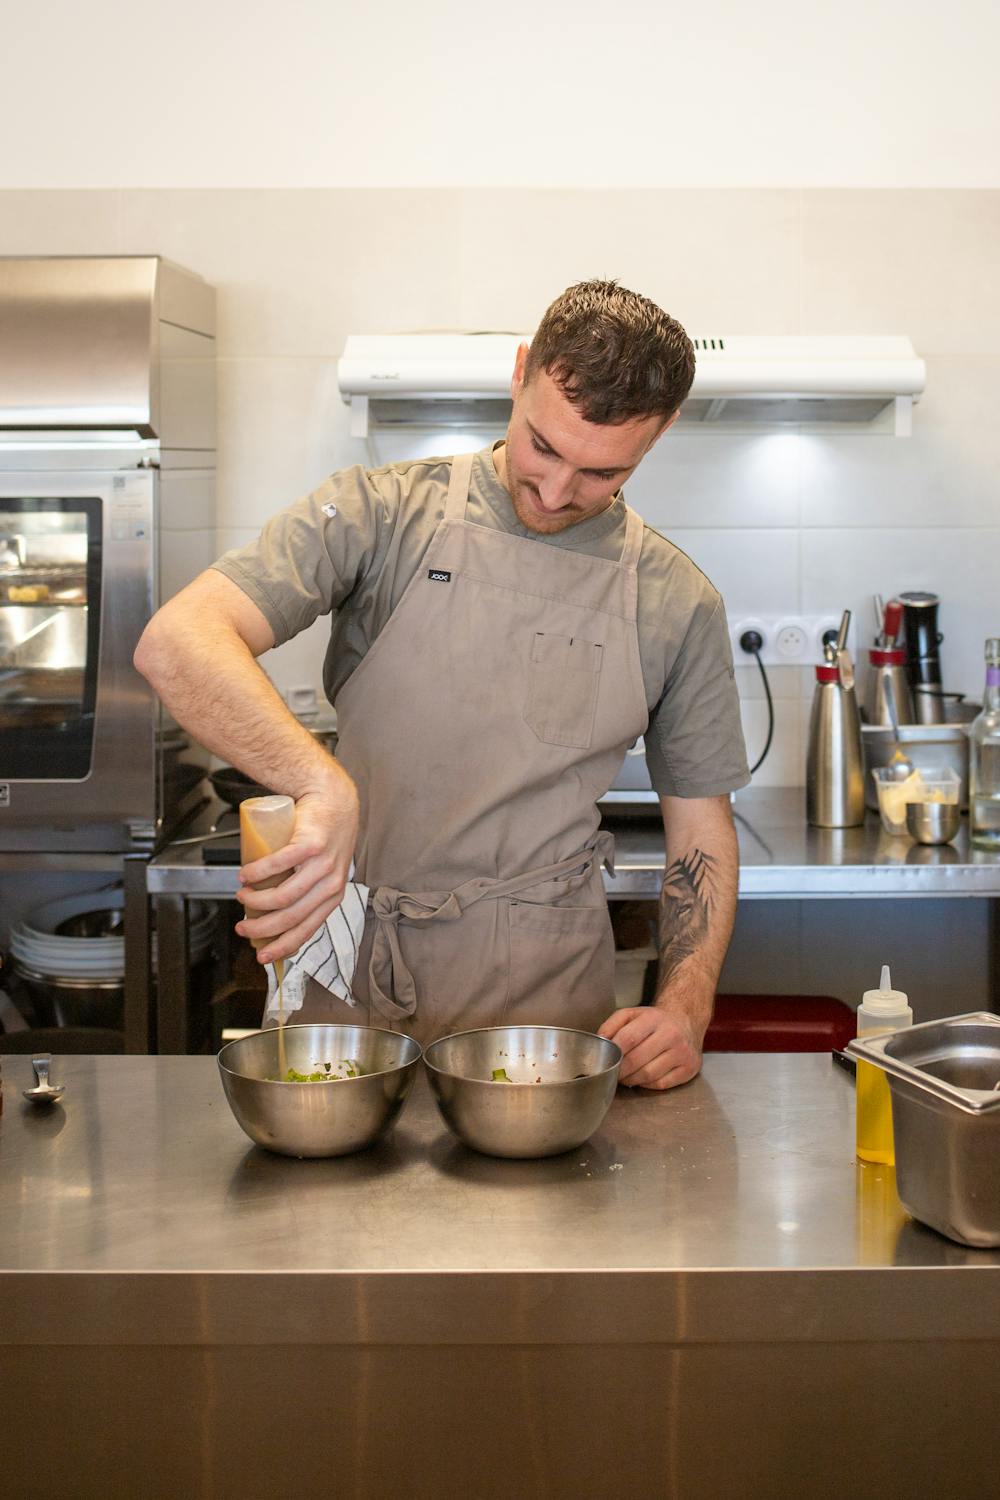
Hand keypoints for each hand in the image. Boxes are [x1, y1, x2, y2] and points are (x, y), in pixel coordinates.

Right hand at [234, 781, 359, 963]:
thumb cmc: (323, 836)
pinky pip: (279, 864)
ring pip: (283, 895)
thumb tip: (273, 916)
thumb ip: (308, 891)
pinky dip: (257, 873)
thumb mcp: (323, 871)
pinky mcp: (311, 844)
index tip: (261, 956)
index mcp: (333, 895)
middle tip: (242, 927)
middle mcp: (331, 883)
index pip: (307, 930)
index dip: (282, 946)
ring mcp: (323, 864)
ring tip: (241, 894)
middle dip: (261, 928)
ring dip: (255, 901)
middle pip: (290, 917)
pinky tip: (245, 875)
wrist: (332, 799)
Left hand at [598, 1005, 701, 1089]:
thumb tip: (600, 1041)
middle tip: (613, 1073)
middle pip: (637, 1060)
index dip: (614, 1053)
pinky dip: (647, 1084)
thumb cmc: (655, 1021)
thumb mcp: (632, 1014)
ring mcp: (682, 1053)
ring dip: (632, 1080)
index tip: (606, 1060)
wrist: (685, 1022)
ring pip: (649, 1075)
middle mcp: (671, 1035)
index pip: (628, 1038)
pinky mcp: (689, 1068)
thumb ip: (612, 1024)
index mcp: (654, 1019)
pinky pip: (661, 1084)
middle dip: (620, 1070)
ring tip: (626, 1076)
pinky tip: (642, 1078)